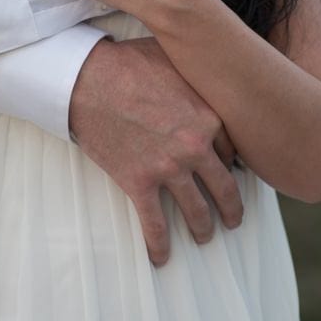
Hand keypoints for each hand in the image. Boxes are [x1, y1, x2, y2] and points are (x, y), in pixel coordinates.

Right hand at [68, 36, 242, 266]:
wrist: (86, 78)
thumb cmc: (129, 62)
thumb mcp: (178, 62)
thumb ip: (200, 78)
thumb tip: (213, 78)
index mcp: (210, 117)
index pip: (234, 152)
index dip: (233, 165)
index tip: (231, 174)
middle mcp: (196, 148)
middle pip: (225, 187)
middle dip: (232, 207)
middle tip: (234, 219)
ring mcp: (168, 168)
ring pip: (196, 210)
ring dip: (203, 228)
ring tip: (205, 237)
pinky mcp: (138, 182)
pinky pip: (154, 223)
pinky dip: (159, 245)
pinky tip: (161, 259)